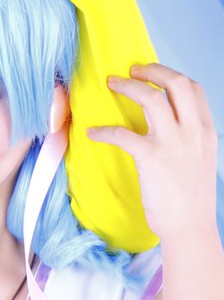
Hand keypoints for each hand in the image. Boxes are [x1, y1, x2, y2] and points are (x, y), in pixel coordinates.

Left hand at [87, 64, 218, 241]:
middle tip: (132, 70)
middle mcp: (193, 132)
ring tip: (111, 84)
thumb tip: (170, 131)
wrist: (190, 229)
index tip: (154, 75)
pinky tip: (93, 132)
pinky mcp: (151, 158)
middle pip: (176, 83)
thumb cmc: (191, 202)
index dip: (171, 75)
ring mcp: (173, 143)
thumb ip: (189, 142)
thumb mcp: (200, 163)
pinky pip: (122, 133)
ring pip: (150, 98)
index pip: (194, 89)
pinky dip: (104, 130)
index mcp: (205, 132)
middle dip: (152, 70)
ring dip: (127, 86)